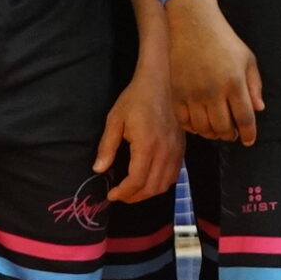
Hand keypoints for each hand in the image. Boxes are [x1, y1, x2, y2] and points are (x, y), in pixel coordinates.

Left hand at [96, 62, 186, 203]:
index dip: (123, 192)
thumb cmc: (134, 99)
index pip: (137, 180)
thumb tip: (98, 169)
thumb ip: (107, 147)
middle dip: (134, 197)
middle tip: (119, 195)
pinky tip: (149, 180)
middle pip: (152, 187)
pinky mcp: (181, 148)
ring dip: (148, 193)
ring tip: (133, 191)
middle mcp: (164, 151)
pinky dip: (161, 184)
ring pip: (165, 184)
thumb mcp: (115, 120)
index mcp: (146, 145)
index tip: (111, 194)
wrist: (159, 82)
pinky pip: (174, 175)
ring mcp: (176, 151)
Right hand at [166, 0, 264, 144]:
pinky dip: (193, 128)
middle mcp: (214, 91)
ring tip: (217, 129)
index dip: (248, 133)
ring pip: (203, 128)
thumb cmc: (224, 41)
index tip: (248, 140)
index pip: (244, 118)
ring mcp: (193, 93)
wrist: (193, 25)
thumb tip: (259, 109)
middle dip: (230, 135)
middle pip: (223, 128)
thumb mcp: (247, 59)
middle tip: (232, 133)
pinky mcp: (177, 93)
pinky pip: (185, 121)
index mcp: (235, 83)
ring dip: (212, 134)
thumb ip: (254, 85)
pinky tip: (199, 123)